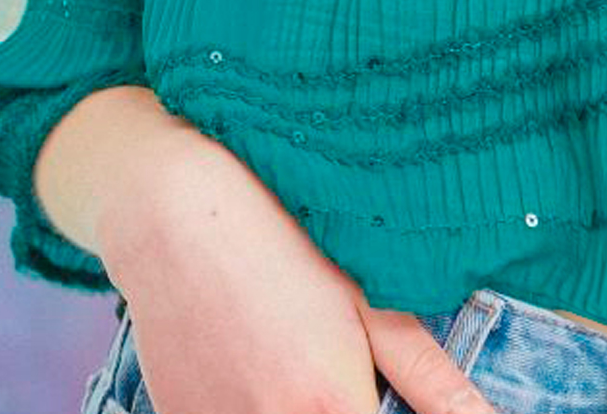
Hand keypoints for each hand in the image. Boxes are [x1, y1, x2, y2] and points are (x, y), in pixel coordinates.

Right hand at [100, 132, 502, 413]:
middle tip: (343, 367)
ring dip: (300, 406)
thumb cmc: (284, 242)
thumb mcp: (372, 301)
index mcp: (329, 408)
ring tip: (293, 357)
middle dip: (353, 406)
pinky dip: (256, 404)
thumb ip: (434, 381)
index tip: (381, 395)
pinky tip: (256, 363)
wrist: (172, 212)